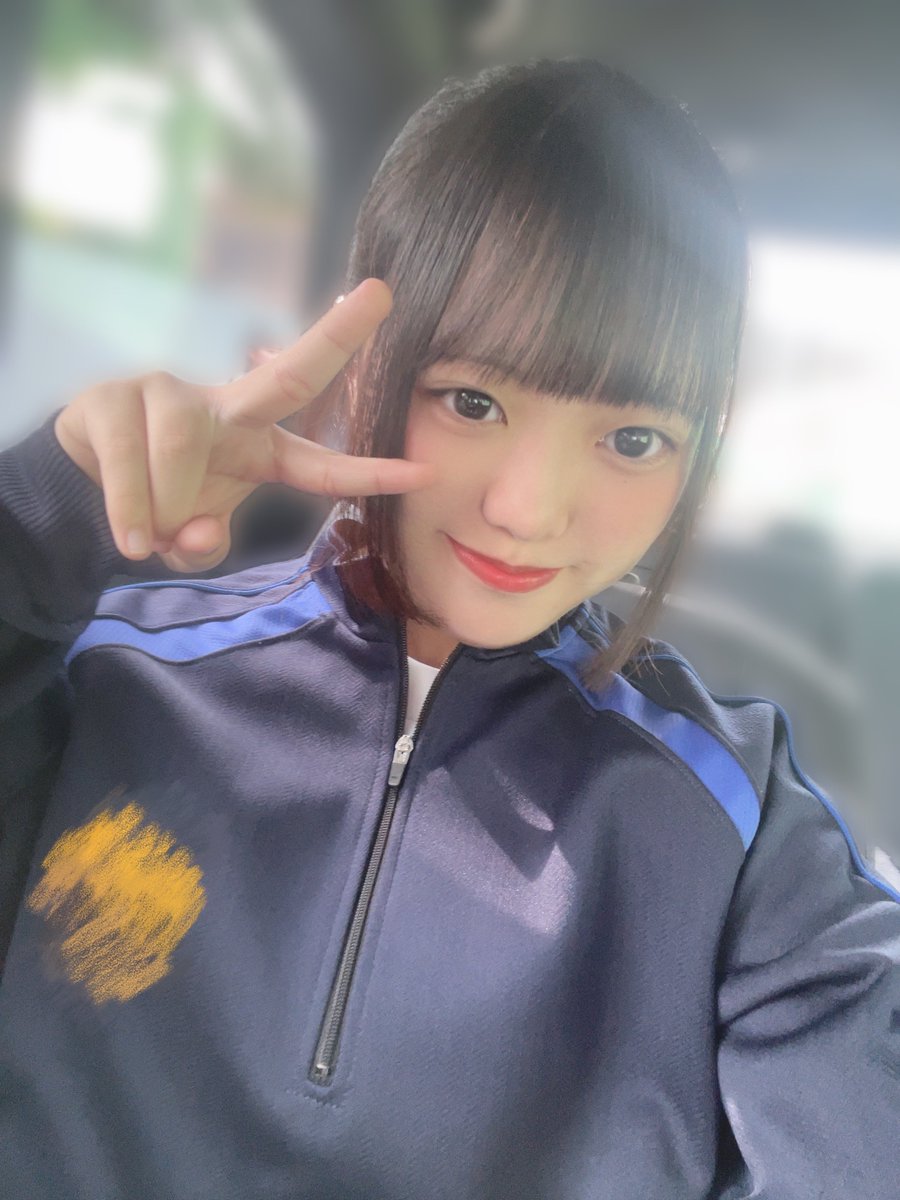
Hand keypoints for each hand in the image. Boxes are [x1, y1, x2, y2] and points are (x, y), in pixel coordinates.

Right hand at [54, 279, 431, 572]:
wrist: (80, 485)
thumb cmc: (157, 505)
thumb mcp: (189, 537)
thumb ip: (202, 544)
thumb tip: (195, 531)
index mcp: (260, 448)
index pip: (321, 464)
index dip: (368, 473)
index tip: (424, 471)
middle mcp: (228, 410)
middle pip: (290, 376)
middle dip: (337, 337)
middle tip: (382, 293)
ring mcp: (173, 392)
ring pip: (186, 444)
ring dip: (167, 504)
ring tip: (147, 537)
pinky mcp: (117, 394)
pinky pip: (132, 455)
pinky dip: (131, 507)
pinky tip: (131, 536)